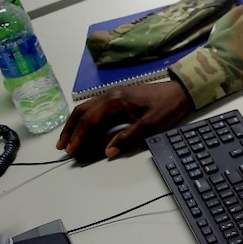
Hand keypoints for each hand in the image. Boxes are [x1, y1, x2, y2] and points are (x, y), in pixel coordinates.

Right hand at [57, 80, 191, 160]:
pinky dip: (86, 120)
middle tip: (62, 146)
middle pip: (82, 111)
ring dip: (76, 124)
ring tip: (69, 140)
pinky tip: (84, 131)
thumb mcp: (149, 125)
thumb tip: (108, 151)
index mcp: (116, 100)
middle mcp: (110, 95)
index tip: (71, 149)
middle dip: (70, 129)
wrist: (180, 91)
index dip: (78, 135)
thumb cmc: (166, 107)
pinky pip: (96, 109)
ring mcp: (114, 96)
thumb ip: (127, 137)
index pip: (89, 118)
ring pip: (87, 109)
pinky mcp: (118, 99)